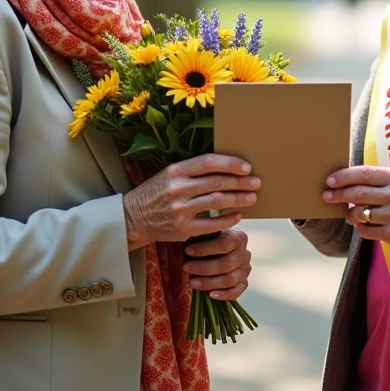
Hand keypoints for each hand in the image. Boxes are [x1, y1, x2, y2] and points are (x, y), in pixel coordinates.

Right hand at [123, 154, 259, 249]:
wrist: (133, 217)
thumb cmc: (157, 193)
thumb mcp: (169, 174)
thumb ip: (193, 171)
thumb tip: (225, 168)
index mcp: (175, 170)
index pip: (208, 162)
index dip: (230, 163)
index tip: (246, 167)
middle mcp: (177, 188)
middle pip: (216, 182)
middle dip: (240, 182)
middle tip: (256, 182)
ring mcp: (180, 209)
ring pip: (217, 202)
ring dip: (238, 199)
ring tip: (252, 197)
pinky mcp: (183, 228)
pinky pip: (212, 224)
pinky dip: (227, 219)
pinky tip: (237, 215)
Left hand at [183, 229, 251, 300]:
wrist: (221, 252)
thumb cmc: (211, 241)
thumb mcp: (210, 234)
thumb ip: (203, 236)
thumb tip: (186, 240)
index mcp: (238, 238)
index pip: (224, 244)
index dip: (205, 249)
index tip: (187, 251)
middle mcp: (245, 254)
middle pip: (226, 264)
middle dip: (203, 267)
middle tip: (186, 268)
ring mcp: (245, 270)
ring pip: (230, 279)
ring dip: (209, 282)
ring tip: (192, 283)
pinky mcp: (243, 283)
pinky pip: (236, 292)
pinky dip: (224, 295)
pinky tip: (210, 295)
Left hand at [323, 166, 389, 252]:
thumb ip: (374, 178)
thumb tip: (342, 176)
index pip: (363, 174)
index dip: (343, 177)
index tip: (329, 180)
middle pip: (357, 193)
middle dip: (338, 195)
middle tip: (327, 196)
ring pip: (358, 213)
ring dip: (349, 214)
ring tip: (350, 214)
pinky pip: (364, 230)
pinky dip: (359, 227)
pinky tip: (364, 224)